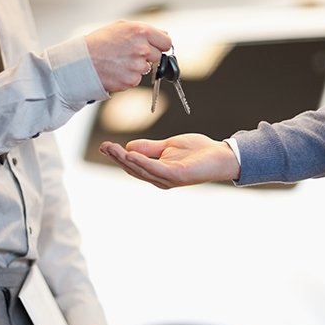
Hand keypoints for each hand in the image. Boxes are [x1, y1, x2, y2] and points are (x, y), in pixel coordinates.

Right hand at [85, 20, 171, 92]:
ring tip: (119, 61)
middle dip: (148, 56)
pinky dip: (128, 76)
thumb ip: (144, 29)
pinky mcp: (132, 80)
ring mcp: (138, 66)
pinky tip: (116, 70)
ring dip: (136, 67)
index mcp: (141, 32)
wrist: (82, 62)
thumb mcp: (120, 27)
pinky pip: (136, 79)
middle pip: (159, 56)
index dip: (161, 45)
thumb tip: (164, 34)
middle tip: (130, 54)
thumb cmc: (98, 43)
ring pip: (147, 68)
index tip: (156, 47)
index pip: (166, 42)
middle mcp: (142, 49)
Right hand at [99, 133, 240, 189]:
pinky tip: (130, 154)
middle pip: (133, 169)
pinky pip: (155, 168)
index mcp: (158, 172)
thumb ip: (149, 147)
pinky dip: (141, 161)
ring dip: (124, 159)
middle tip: (104, 147)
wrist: (221, 156)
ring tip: (112, 149)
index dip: (118, 156)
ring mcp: (168, 178)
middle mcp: (161, 179)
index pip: (133, 165)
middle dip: (117, 157)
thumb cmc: (199, 152)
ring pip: (141, 169)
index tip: (105, 146)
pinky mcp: (177, 175)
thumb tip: (129, 147)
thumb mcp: (168, 145)